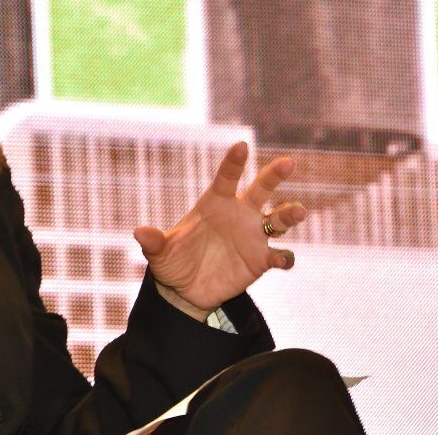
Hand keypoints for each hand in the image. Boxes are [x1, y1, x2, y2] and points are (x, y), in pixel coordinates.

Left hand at [133, 141, 307, 320]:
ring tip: (298, 211)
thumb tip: (139, 232)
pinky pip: (280, 255)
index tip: (241, 146)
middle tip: (288, 162)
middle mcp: (238, 215)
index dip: (233, 162)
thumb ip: (154, 242)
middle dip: (274, 175)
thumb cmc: (173, 263)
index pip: (226, 178)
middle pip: (261, 190)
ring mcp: (253, 237)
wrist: (186, 291)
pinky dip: (285, 257)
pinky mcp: (261, 260)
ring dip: (290, 214)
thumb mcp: (160, 253)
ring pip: (279, 219)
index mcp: (214, 204)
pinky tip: (283, 259)